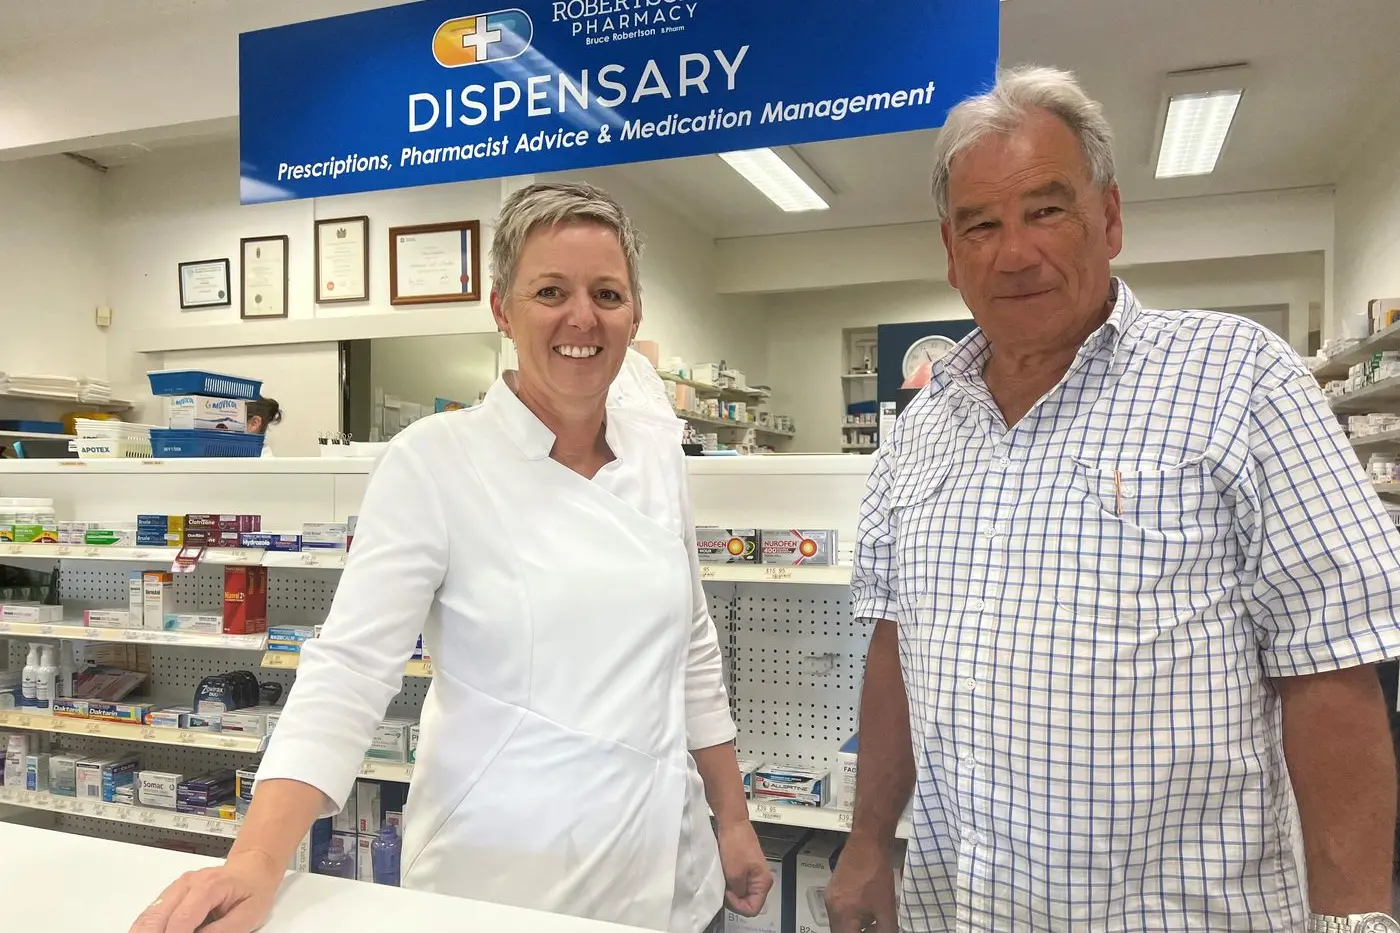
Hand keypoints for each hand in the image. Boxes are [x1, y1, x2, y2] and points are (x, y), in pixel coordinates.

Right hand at [129, 850, 282, 932]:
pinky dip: (148, 927)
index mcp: (209, 886)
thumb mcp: (248, 916)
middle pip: (157, 916)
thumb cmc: (253, 889)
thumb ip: (222, 931)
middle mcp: (188, 884)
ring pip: (149, 914)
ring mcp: (177, 887)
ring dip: (145, 931)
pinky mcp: (172, 894)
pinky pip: (152, 913)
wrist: (252, 869)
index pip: (182, 919)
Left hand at [717, 820, 773, 916]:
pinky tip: (724, 873)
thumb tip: (736, 901)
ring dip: (730, 888)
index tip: (728, 895)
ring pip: (741, 892)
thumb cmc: (735, 842)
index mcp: (764, 882)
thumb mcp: (734, 874)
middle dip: (733, 897)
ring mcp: (753, 873)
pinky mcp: (745, 867)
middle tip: (724, 887)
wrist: (732, 823)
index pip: (753, 909)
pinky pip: (737, 882)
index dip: (738, 905)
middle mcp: (761, 879)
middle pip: (747, 901)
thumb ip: (737, 893)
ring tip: (724, 877)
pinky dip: (729, 880)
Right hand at [826, 834, 896, 932]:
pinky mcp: (834, 887)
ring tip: (875, 919)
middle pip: (841, 932)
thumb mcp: (886, 908)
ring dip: (857, 926)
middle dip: (859, 932)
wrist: (869, 841)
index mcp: (841, 914)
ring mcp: (830, 896)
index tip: (874, 931)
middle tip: (877, 928)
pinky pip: (841, 909)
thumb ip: (886, 930)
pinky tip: (869, 907)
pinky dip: (854, 914)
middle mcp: (831, 906)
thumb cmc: (876, 870)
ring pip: (841, 922)